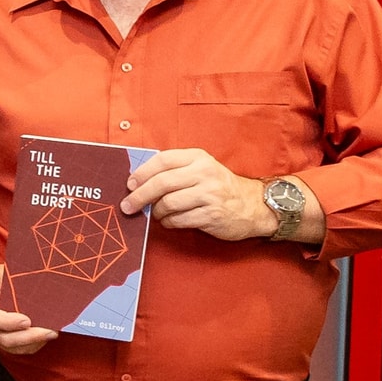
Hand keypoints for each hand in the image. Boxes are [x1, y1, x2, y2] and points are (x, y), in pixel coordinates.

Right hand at [0, 253, 56, 356]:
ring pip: (11, 347)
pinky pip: (17, 349)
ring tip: (51, 332)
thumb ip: (16, 277)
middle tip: (48, 331)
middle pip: (2, 338)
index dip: (6, 322)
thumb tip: (41, 278)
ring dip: (34, 342)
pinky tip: (45, 335)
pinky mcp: (0, 340)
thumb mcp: (1, 272)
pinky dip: (33, 344)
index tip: (26, 320)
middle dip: (28, 337)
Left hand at [122, 148, 275, 241]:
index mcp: (199, 158)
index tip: (129, 184)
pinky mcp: (212, 215)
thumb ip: (175, 171)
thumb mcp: (201, 169)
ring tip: (157, 213)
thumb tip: (138, 182)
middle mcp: (204, 173)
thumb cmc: (220, 187)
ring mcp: (210, 195)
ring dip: (156, 212)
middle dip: (139, 196)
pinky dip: (168, 222)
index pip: (163, 160)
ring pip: (168, 203)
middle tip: (128, 206)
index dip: (142, 172)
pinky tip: (170, 221)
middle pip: (161, 183)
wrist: (254, 205)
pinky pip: (179, 220)